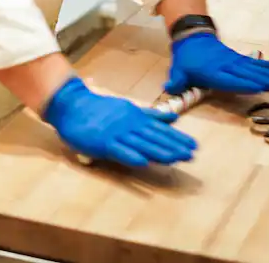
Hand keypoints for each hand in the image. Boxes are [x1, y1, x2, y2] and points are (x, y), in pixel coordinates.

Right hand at [43, 76, 197, 166]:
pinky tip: (142, 162)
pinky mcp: (103, 142)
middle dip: (174, 146)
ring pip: (141, 144)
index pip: (161, 129)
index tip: (194, 147)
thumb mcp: (130, 109)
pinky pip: (118, 150)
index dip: (178, 138)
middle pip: (155, 137)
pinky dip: (130, 155)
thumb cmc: (102, 110)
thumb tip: (174, 116)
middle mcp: (130, 124)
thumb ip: (151, 115)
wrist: (74, 105)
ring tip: (175, 159)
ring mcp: (117, 133)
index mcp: (137, 118)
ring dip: (159, 152)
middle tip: (192, 155)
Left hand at [166, 33, 268, 95]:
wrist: (191, 36)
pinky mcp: (238, 58)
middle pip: (246, 73)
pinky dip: (268, 64)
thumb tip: (168, 89)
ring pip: (253, 67)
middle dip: (262, 78)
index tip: (258, 86)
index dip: (243, 83)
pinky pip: (254, 62)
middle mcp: (225, 65)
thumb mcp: (178, 69)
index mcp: (211, 71)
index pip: (229, 79)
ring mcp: (233, 60)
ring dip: (268, 72)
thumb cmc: (186, 58)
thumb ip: (176, 81)